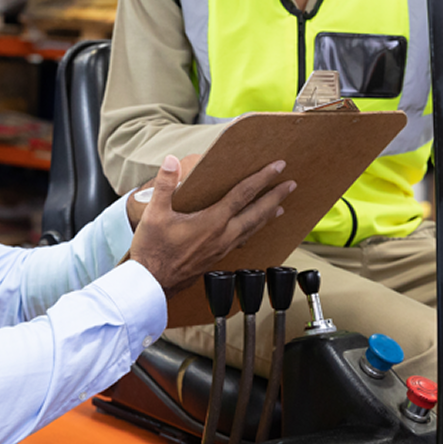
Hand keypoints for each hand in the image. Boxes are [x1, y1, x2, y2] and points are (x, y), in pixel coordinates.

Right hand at [130, 154, 295, 298]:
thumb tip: (171, 160)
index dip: (262, 178)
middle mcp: (223, 235)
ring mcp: (222, 248)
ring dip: (268, 215)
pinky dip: (254, 230)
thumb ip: (165, 185)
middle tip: (291, 184)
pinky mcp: (217, 257)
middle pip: (257, 213)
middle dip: (275, 196)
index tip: (276, 166)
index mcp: (212, 222)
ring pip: (253, 229)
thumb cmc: (153, 250)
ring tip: (281, 207)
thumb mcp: (154, 213)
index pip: (243, 195)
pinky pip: (243, 240)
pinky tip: (253, 230)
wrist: (151, 283)